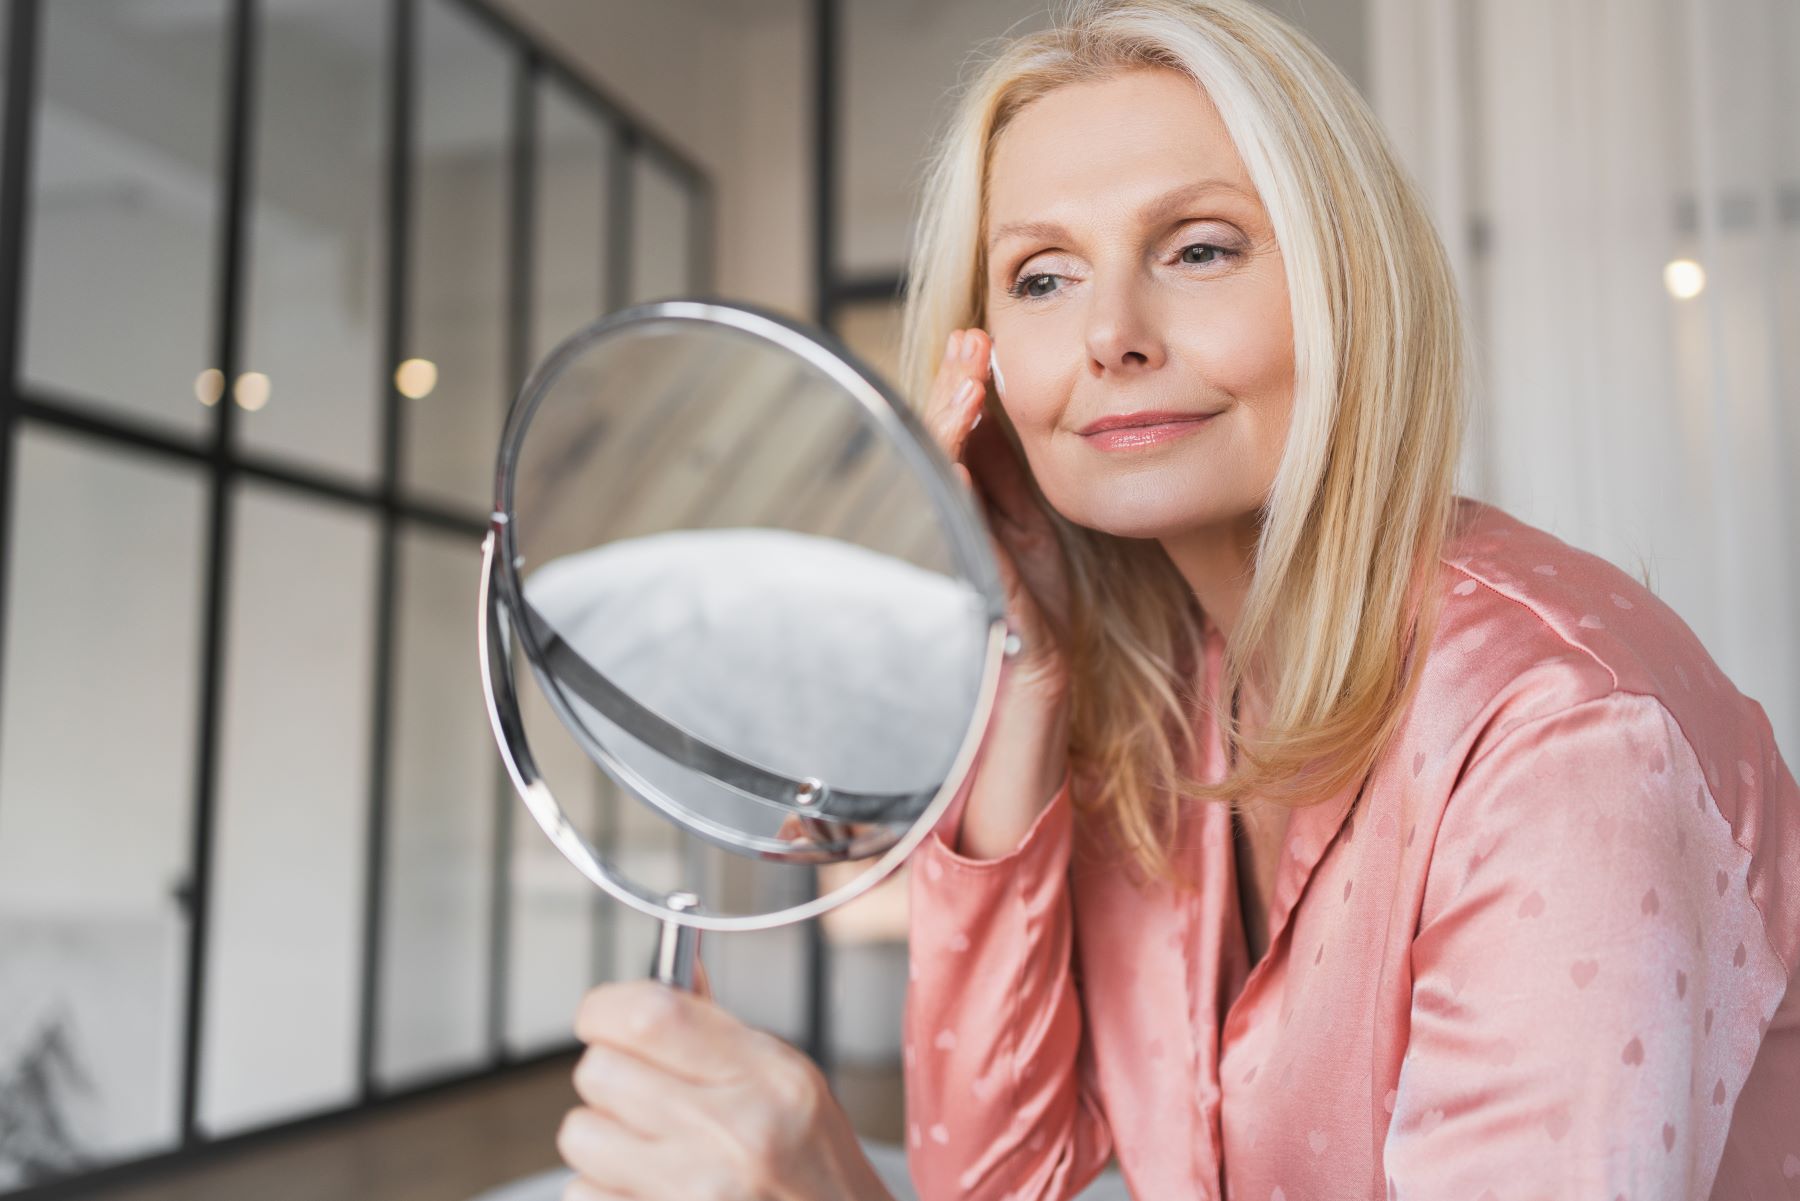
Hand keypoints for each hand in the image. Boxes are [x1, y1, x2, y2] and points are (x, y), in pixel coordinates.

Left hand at [558, 980, 893, 1200]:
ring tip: (649, 1145)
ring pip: (581, 1134)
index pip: (647, 1017)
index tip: (603, 1015)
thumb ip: (721, 1032)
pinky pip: (581, 1191)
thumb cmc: (815, 1169)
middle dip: (611, 1074)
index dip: (605, 1007)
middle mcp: (730, 1134)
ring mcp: (692, 1192)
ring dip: (603, 1136)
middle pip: (599, 1071)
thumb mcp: (792, 1081)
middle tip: (643, 1090)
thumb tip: (668, 977)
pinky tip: (646, 1185)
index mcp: (766, 1079)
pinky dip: (603, 1187)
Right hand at [922, 328, 1073, 712]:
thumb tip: (990, 409)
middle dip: (951, 391)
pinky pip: (954, 532)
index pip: (956, 436)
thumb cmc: (1032, 616)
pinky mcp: (966, 586)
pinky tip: (958, 455)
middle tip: (969, 342)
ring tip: (968, 382)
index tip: (975, 342)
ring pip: (937, 479)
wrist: (1038, 686)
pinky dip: (952, 490)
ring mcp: (950, 555)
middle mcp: (947, 527)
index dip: (962, 388)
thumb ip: (1005, 476)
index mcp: (967, 510)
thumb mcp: (1027, 527)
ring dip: (950, 427)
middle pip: (938, 446)